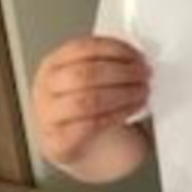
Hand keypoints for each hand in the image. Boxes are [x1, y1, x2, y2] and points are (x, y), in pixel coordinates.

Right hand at [33, 36, 150, 168]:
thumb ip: (108, 61)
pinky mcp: (59, 141)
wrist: (77, 143)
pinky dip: (118, 114)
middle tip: (144, 74)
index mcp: (54, 63)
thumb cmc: (88, 104)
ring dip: (123, 94)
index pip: (83, 48)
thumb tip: (138, 55)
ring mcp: (49, 115)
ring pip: (88, 100)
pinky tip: (132, 109)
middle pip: (85, 73)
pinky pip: (92, 125)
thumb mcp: (91, 76)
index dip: (115, 50)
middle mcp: (46, 87)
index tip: (137, 55)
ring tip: (141, 92)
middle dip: (122, 72)